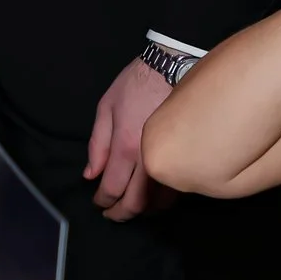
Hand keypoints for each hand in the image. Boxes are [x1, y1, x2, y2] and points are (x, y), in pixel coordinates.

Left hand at [85, 58, 176, 220]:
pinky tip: (155, 197)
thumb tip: (91, 174)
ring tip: (132, 208)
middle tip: (112, 215)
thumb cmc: (137, 82)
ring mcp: (172, 158)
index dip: (103, 202)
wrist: (176, 64)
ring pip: (160, 201)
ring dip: (145, 210)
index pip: (113, 188)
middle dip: (121, 214)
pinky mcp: (189, 154)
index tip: (98, 204)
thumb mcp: (106, 106)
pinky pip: (178, 187)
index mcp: (126, 145)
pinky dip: (165, 199)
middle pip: (137, 202)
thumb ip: (97, 144)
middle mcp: (150, 157)